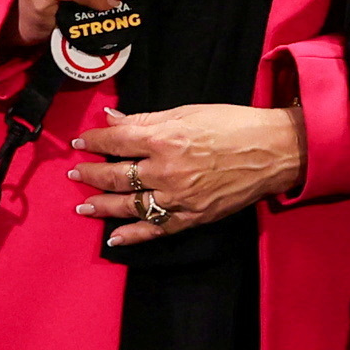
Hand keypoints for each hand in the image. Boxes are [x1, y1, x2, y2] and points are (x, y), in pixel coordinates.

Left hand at [73, 102, 299, 246]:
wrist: (273, 152)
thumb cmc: (234, 125)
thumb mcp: (188, 112)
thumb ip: (147, 118)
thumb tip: (113, 118)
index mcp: (165, 138)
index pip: (116, 141)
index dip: (94, 141)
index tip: (81, 142)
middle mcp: (166, 170)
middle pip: (115, 175)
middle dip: (90, 173)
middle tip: (76, 172)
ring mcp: (178, 198)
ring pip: (128, 206)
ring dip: (101, 206)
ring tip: (83, 204)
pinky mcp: (191, 217)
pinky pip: (155, 229)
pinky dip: (132, 236)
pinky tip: (114, 238)